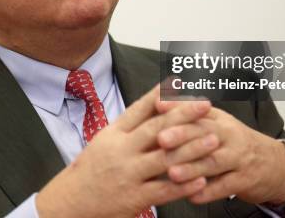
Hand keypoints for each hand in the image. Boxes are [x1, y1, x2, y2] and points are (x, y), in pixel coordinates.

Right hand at [36, 85, 213, 217]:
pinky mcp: (134, 198)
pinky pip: (164, 190)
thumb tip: (155, 104)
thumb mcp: (104, 140)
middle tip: (205, 104)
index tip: (179, 82)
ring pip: (165, 158)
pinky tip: (202, 178)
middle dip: (184, 114)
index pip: (139, 109)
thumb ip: (129, 126)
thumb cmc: (90, 170)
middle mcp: (121, 151)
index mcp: (113, 134)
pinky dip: (185, 185)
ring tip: (213, 139)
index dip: (161, 94)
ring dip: (192, 148)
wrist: (71, 202)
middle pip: (157, 128)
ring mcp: (128, 174)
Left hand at [155, 100, 284, 205]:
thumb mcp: (217, 123)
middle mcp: (229, 135)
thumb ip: (191, 115)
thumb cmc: (234, 142)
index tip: (158, 106)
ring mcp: (238, 158)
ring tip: (172, 173)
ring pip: (214, 161)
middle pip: (205, 133)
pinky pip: (226, 186)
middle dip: (182, 136)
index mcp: (218, 119)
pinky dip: (208, 192)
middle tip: (161, 140)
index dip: (178, 107)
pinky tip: (192, 196)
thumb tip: (158, 101)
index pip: (198, 110)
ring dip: (192, 168)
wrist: (274, 164)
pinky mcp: (245, 180)